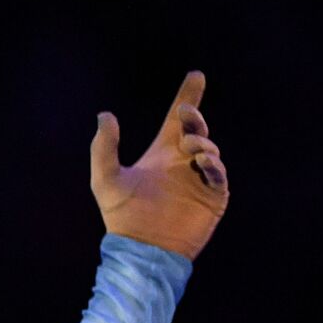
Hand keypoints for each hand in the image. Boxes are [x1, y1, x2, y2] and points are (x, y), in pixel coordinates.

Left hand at [89, 70, 228, 260]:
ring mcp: (200, 178)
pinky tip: (202, 160)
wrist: (141, 247)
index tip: (196, 75)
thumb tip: (104, 115)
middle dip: (194, 117)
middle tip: (185, 113)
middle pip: (197, 129)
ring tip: (189, 146)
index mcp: (162, 155)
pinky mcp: (212, 196)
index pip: (178, 121)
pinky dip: (214, 164)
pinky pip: (219, 174)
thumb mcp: (106, 178)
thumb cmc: (121, 215)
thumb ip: (103, 147)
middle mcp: (183, 163)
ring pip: (210, 149)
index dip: (188, 97)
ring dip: (201, 141)